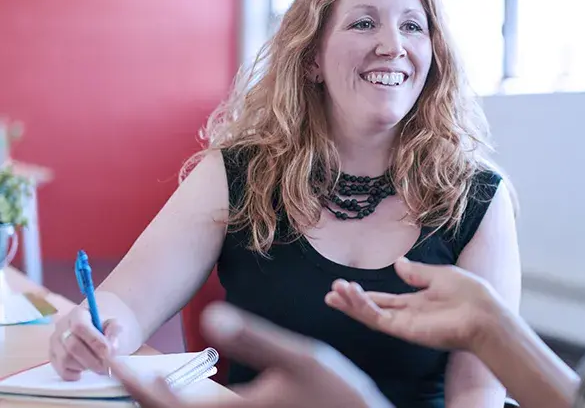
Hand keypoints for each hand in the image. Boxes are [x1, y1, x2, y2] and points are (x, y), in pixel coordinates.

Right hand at [49, 305, 121, 379]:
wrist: (97, 331)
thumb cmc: (106, 327)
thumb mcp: (114, 324)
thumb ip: (115, 332)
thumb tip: (111, 348)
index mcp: (78, 313)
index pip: (80, 326)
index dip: (94, 342)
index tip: (109, 353)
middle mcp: (62, 326)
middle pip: (72, 346)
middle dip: (92, 359)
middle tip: (107, 367)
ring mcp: (54, 341)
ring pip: (65, 359)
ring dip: (84, 366)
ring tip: (97, 365)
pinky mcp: (52, 355)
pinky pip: (60, 370)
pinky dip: (74, 374)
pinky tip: (84, 370)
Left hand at [109, 302, 392, 407]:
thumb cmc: (338, 396)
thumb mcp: (300, 357)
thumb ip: (253, 338)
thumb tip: (209, 315)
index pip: (166, 401)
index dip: (137, 380)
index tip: (118, 361)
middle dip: (145, 395)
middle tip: (126, 370)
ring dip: (166, 403)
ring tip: (153, 380)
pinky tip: (194, 393)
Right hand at [325, 257, 502, 351]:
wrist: (484, 314)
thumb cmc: (470, 295)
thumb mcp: (440, 275)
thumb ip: (417, 272)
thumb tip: (398, 263)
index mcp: (417, 302)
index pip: (384, 299)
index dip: (364, 295)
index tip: (345, 286)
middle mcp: (408, 315)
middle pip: (372, 309)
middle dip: (351, 301)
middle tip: (331, 293)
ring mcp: (405, 323)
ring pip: (371, 315)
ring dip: (351, 304)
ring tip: (333, 293)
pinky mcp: (405, 330)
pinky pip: (378, 319)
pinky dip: (362, 308)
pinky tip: (350, 296)